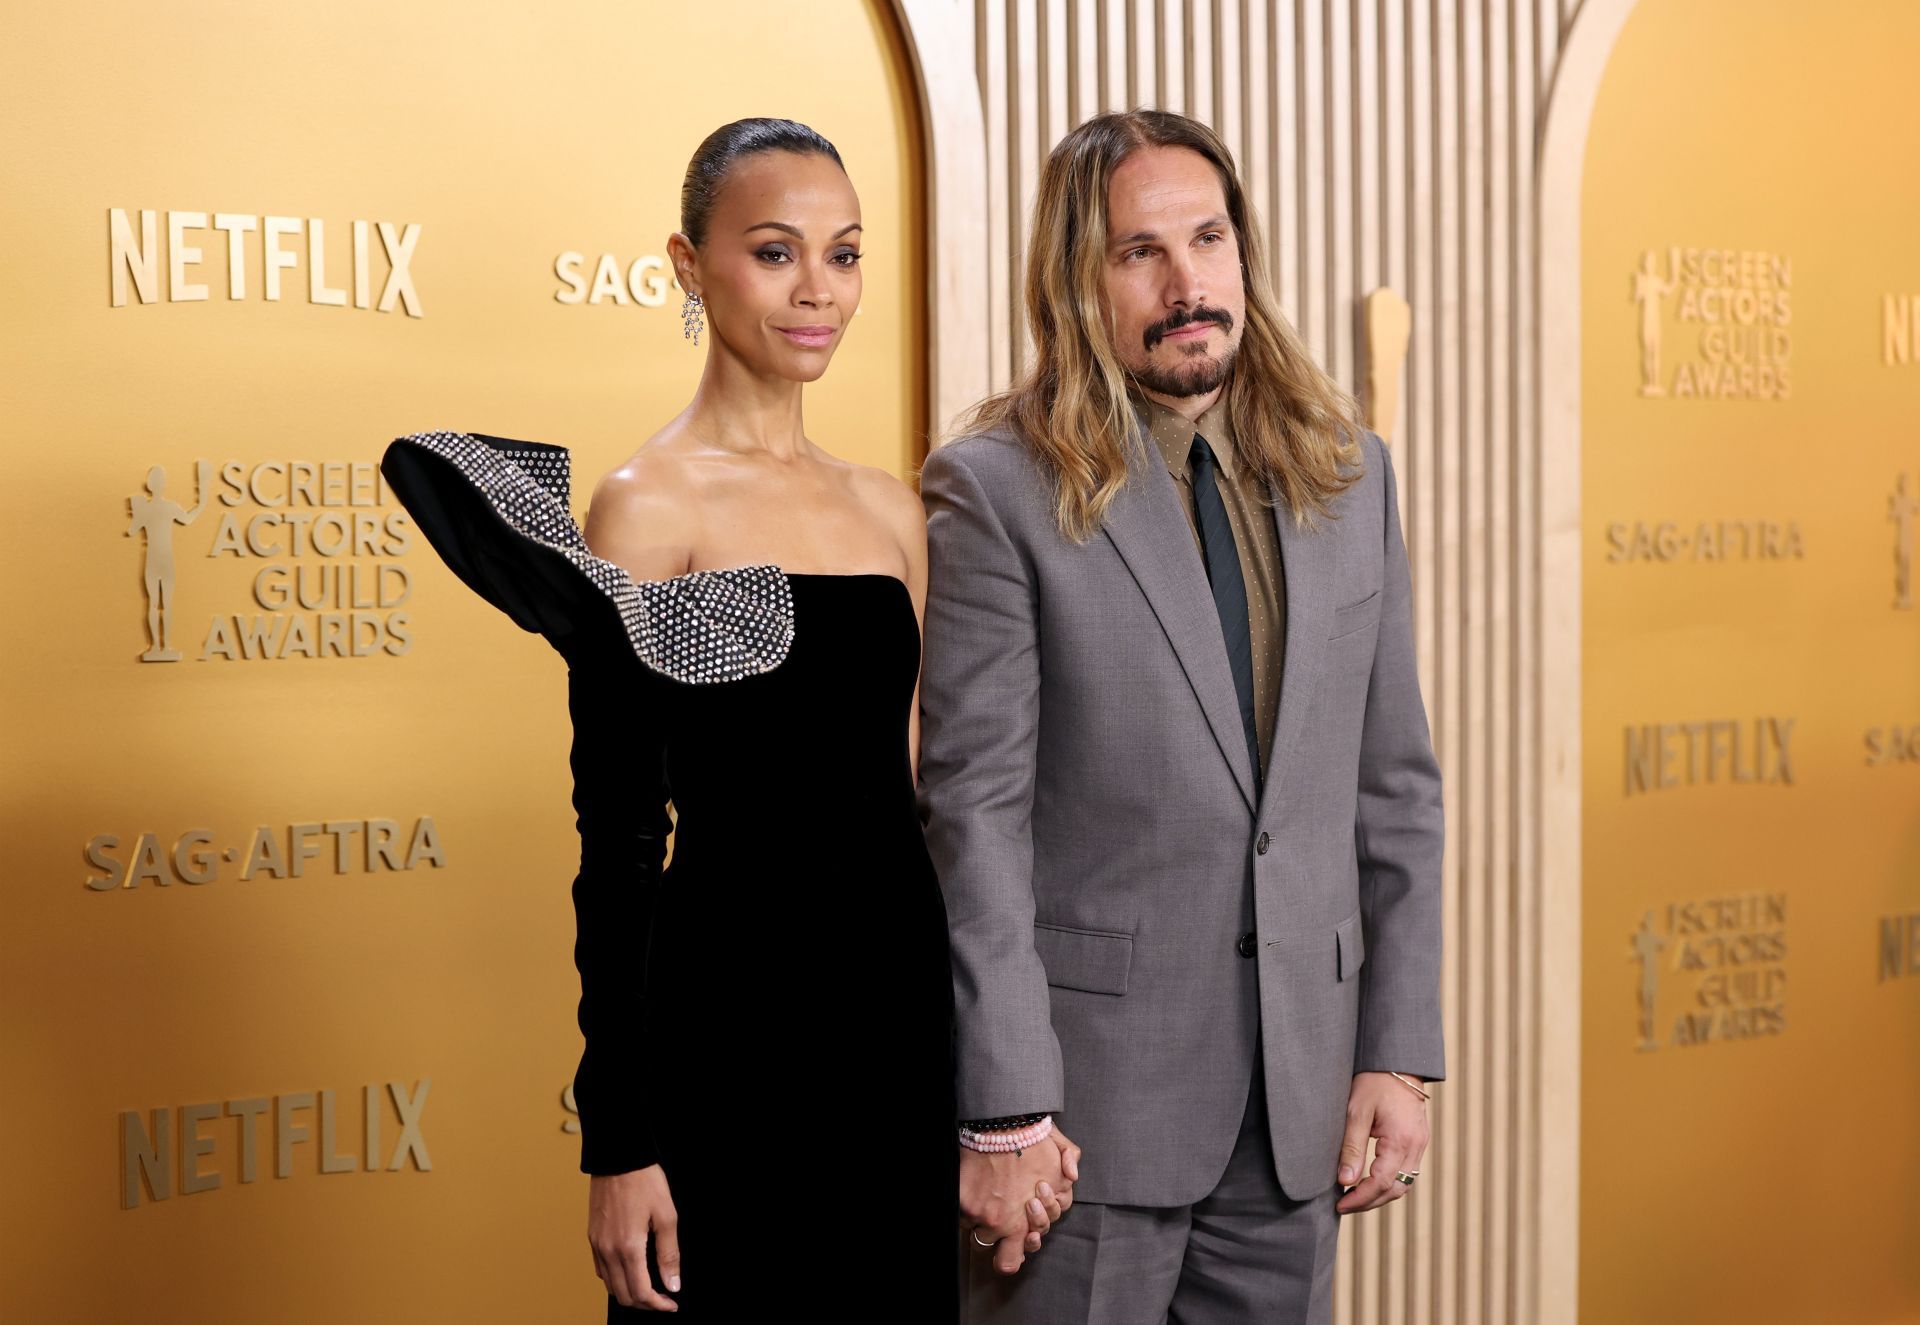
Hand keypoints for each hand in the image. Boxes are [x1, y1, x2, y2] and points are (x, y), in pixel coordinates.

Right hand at [588, 1165, 679, 1311]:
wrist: (618, 1157)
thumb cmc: (644, 1181)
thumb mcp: (667, 1216)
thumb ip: (669, 1254)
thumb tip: (673, 1284)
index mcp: (628, 1248)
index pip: (641, 1293)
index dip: (658, 1305)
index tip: (671, 1303)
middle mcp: (608, 1250)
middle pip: (623, 1295)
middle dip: (644, 1304)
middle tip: (663, 1298)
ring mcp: (597, 1244)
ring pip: (610, 1285)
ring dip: (629, 1293)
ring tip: (649, 1287)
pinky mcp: (592, 1237)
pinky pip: (601, 1269)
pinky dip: (615, 1279)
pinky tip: (630, 1271)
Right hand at [959, 1126, 1081, 1274]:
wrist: (1001, 1122)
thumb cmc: (1030, 1135)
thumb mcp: (1059, 1146)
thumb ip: (1069, 1162)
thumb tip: (1071, 1176)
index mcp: (1030, 1218)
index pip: (1021, 1254)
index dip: (1023, 1246)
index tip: (1022, 1234)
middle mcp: (1004, 1224)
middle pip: (1003, 1259)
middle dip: (1006, 1249)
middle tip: (1008, 1227)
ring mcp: (981, 1215)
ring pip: (979, 1235)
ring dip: (985, 1223)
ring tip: (992, 1197)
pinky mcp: (963, 1203)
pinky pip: (962, 1217)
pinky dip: (968, 1208)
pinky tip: (978, 1189)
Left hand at [1334, 1072, 1428, 1214]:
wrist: (1396, 1061)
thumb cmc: (1374, 1081)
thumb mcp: (1356, 1111)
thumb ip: (1352, 1148)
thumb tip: (1345, 1182)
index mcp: (1401, 1140)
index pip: (1382, 1183)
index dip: (1360, 1198)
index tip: (1339, 1204)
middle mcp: (1416, 1146)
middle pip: (1396, 1189)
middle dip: (1370, 1202)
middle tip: (1344, 1206)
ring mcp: (1420, 1144)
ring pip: (1404, 1183)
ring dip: (1380, 1194)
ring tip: (1354, 1198)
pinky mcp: (1418, 1140)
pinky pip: (1407, 1171)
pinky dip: (1389, 1182)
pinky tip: (1370, 1182)